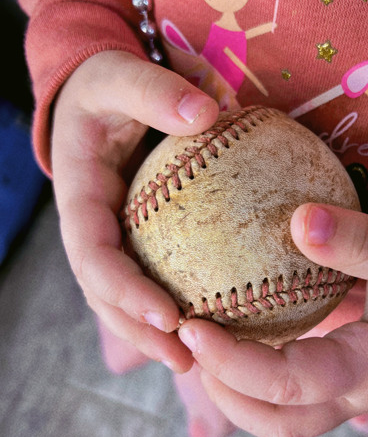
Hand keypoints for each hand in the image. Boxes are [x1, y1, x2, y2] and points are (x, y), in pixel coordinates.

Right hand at [51, 50, 218, 372]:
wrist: (102, 96)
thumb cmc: (108, 87)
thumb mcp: (120, 75)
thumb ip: (154, 90)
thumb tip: (207, 114)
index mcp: (80, 199)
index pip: (93, 256)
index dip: (122, 292)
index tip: (167, 317)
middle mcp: (93, 228)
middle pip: (108, 294)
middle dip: (142, 332)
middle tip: (188, 360)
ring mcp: (114, 236)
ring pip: (128, 296)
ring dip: (159, 333)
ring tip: (201, 359)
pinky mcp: (138, 237)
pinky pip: (157, 273)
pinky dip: (179, 301)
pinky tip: (218, 316)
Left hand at [178, 203, 367, 436]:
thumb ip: (360, 241)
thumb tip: (297, 220)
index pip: (289, 383)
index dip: (233, 362)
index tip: (191, 327)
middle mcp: (353, 389)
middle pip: (276, 421)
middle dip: (224, 392)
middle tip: (188, 342)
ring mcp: (345, 382)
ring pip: (279, 411)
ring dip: (233, 386)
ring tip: (201, 339)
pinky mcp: (340, 363)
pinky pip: (287, 379)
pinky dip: (252, 363)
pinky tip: (238, 318)